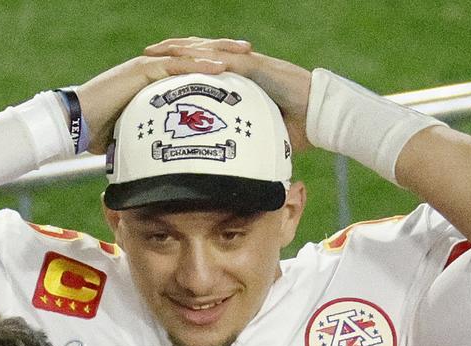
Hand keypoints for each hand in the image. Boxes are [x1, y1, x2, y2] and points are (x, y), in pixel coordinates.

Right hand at [77, 39, 250, 153]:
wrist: (77, 124)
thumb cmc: (103, 134)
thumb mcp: (140, 135)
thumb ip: (158, 140)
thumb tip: (173, 164)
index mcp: (157, 80)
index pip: (192, 66)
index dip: (216, 64)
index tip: (241, 68)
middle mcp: (154, 67)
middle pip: (196, 54)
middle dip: (224, 50)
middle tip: (251, 51)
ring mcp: (148, 65)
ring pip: (190, 54)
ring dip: (218, 52)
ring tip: (243, 53)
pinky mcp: (142, 70)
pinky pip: (175, 65)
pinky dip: (198, 65)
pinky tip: (219, 66)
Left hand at [143, 38, 312, 152]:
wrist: (322, 118)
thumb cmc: (298, 129)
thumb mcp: (261, 138)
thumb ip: (244, 146)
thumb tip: (232, 172)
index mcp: (240, 80)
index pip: (204, 68)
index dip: (180, 66)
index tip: (156, 70)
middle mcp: (242, 67)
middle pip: (200, 53)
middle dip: (173, 51)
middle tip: (147, 54)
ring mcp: (250, 64)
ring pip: (209, 50)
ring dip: (183, 49)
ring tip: (159, 50)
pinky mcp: (259, 67)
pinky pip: (227, 59)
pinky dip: (206, 58)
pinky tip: (187, 57)